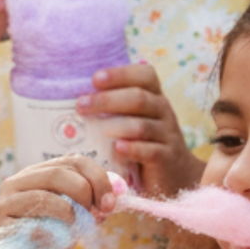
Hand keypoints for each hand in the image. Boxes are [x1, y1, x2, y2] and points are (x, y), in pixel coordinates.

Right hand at [0, 155, 115, 248]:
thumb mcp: (75, 219)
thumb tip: (117, 195)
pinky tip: (51, 240)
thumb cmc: (49, 239)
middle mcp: (23, 178)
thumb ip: (92, 205)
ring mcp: (8, 196)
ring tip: (72, 228)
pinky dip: (50, 233)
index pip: (74, 160)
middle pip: (60, 172)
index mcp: (43, 173)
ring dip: (69, 214)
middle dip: (86, 192)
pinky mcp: (0, 217)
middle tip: (96, 214)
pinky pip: (31, 222)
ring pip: (45, 195)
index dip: (98, 178)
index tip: (111, 203)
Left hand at [77, 61, 202, 197]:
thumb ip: (115, 107)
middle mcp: (163, 110)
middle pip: (139, 98)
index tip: (94, 79)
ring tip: (96, 129)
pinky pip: (151, 151)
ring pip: (143, 125)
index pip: (145, 74)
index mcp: (154, 95)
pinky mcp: (167, 158)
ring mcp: (167, 134)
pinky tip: (117, 148)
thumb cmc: (144, 140)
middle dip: (107, 100)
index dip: (120, 74)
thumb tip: (73, 98)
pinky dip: (133, 148)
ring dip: (116, 125)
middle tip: (81, 105)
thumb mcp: (134, 118)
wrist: (176, 174)